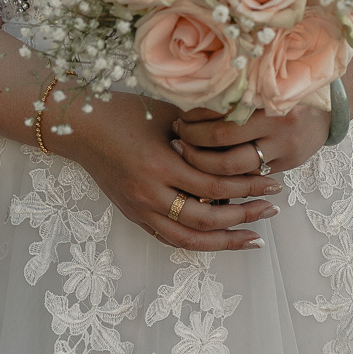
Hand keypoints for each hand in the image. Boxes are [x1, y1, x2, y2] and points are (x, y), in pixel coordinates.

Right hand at [68, 97, 280, 252]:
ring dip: (225, 240)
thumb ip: (203, 130)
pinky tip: (217, 240)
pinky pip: (168, 238)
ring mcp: (138, 209)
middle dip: (244, 216)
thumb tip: (244, 138)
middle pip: (207, 220)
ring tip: (253, 236)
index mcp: (159, 164)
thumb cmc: (123, 111)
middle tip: (272, 208)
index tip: (273, 182)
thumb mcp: (167, 114)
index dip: (248, 187)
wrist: (79, 126)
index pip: (214, 188)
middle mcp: (149, 193)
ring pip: (188, 240)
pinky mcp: (132, 214)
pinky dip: (196, 242)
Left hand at [171, 100, 329, 180]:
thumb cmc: (287, 90)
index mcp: (267, 96)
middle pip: (222, 139)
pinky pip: (250, 175)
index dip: (194, 116)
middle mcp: (277, 123)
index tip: (179, 114)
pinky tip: (210, 168)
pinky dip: (227, 174)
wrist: (328, 108)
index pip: (220, 111)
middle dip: (193, 140)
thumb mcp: (264, 83)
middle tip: (178, 134)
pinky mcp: (287, 165)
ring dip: (203, 162)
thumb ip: (235, 91)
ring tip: (188, 152)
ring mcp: (284, 148)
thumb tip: (187, 98)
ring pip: (233, 167)